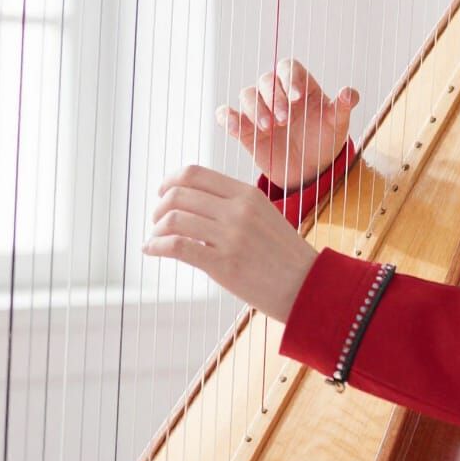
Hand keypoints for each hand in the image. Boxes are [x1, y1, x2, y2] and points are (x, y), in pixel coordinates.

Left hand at [143, 163, 318, 322]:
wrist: (308, 286)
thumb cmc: (284, 255)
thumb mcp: (264, 217)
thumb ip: (233, 206)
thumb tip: (193, 204)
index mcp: (248, 194)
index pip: (195, 174)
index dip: (170, 180)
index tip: (162, 193)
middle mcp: (238, 210)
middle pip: (179, 194)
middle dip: (160, 207)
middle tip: (157, 220)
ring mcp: (231, 237)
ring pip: (174, 219)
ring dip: (157, 229)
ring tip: (156, 238)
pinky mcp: (224, 264)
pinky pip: (177, 246)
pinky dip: (156, 246)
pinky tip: (152, 250)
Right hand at [218, 58, 358, 192]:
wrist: (310, 170)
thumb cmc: (324, 141)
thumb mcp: (337, 125)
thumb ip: (342, 108)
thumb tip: (350, 93)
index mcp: (300, 86)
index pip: (289, 68)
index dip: (290, 78)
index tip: (297, 97)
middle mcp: (278, 94)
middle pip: (266, 80)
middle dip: (274, 98)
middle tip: (284, 120)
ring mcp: (260, 110)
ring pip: (247, 95)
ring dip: (254, 109)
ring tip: (268, 128)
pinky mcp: (245, 128)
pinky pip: (228, 116)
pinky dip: (227, 118)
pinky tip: (234, 126)